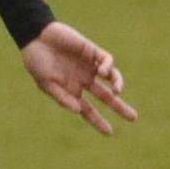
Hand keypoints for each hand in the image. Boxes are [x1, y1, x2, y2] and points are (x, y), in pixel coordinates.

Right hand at [20, 21, 137, 135]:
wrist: (36, 36)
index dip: (98, 121)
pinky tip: (102, 72)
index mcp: (71, 90)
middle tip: (133, 117)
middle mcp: (83, 80)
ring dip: (117, 85)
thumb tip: (78, 111)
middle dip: (119, 106)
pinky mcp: (92, 51)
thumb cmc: (36, 61)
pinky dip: (108, 67)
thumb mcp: (46, 83)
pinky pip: (106, 60)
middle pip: (106, 96)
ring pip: (111, 78)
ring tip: (117, 92)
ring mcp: (89, 66)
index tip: (110, 132)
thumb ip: (62, 97)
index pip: (88, 110)